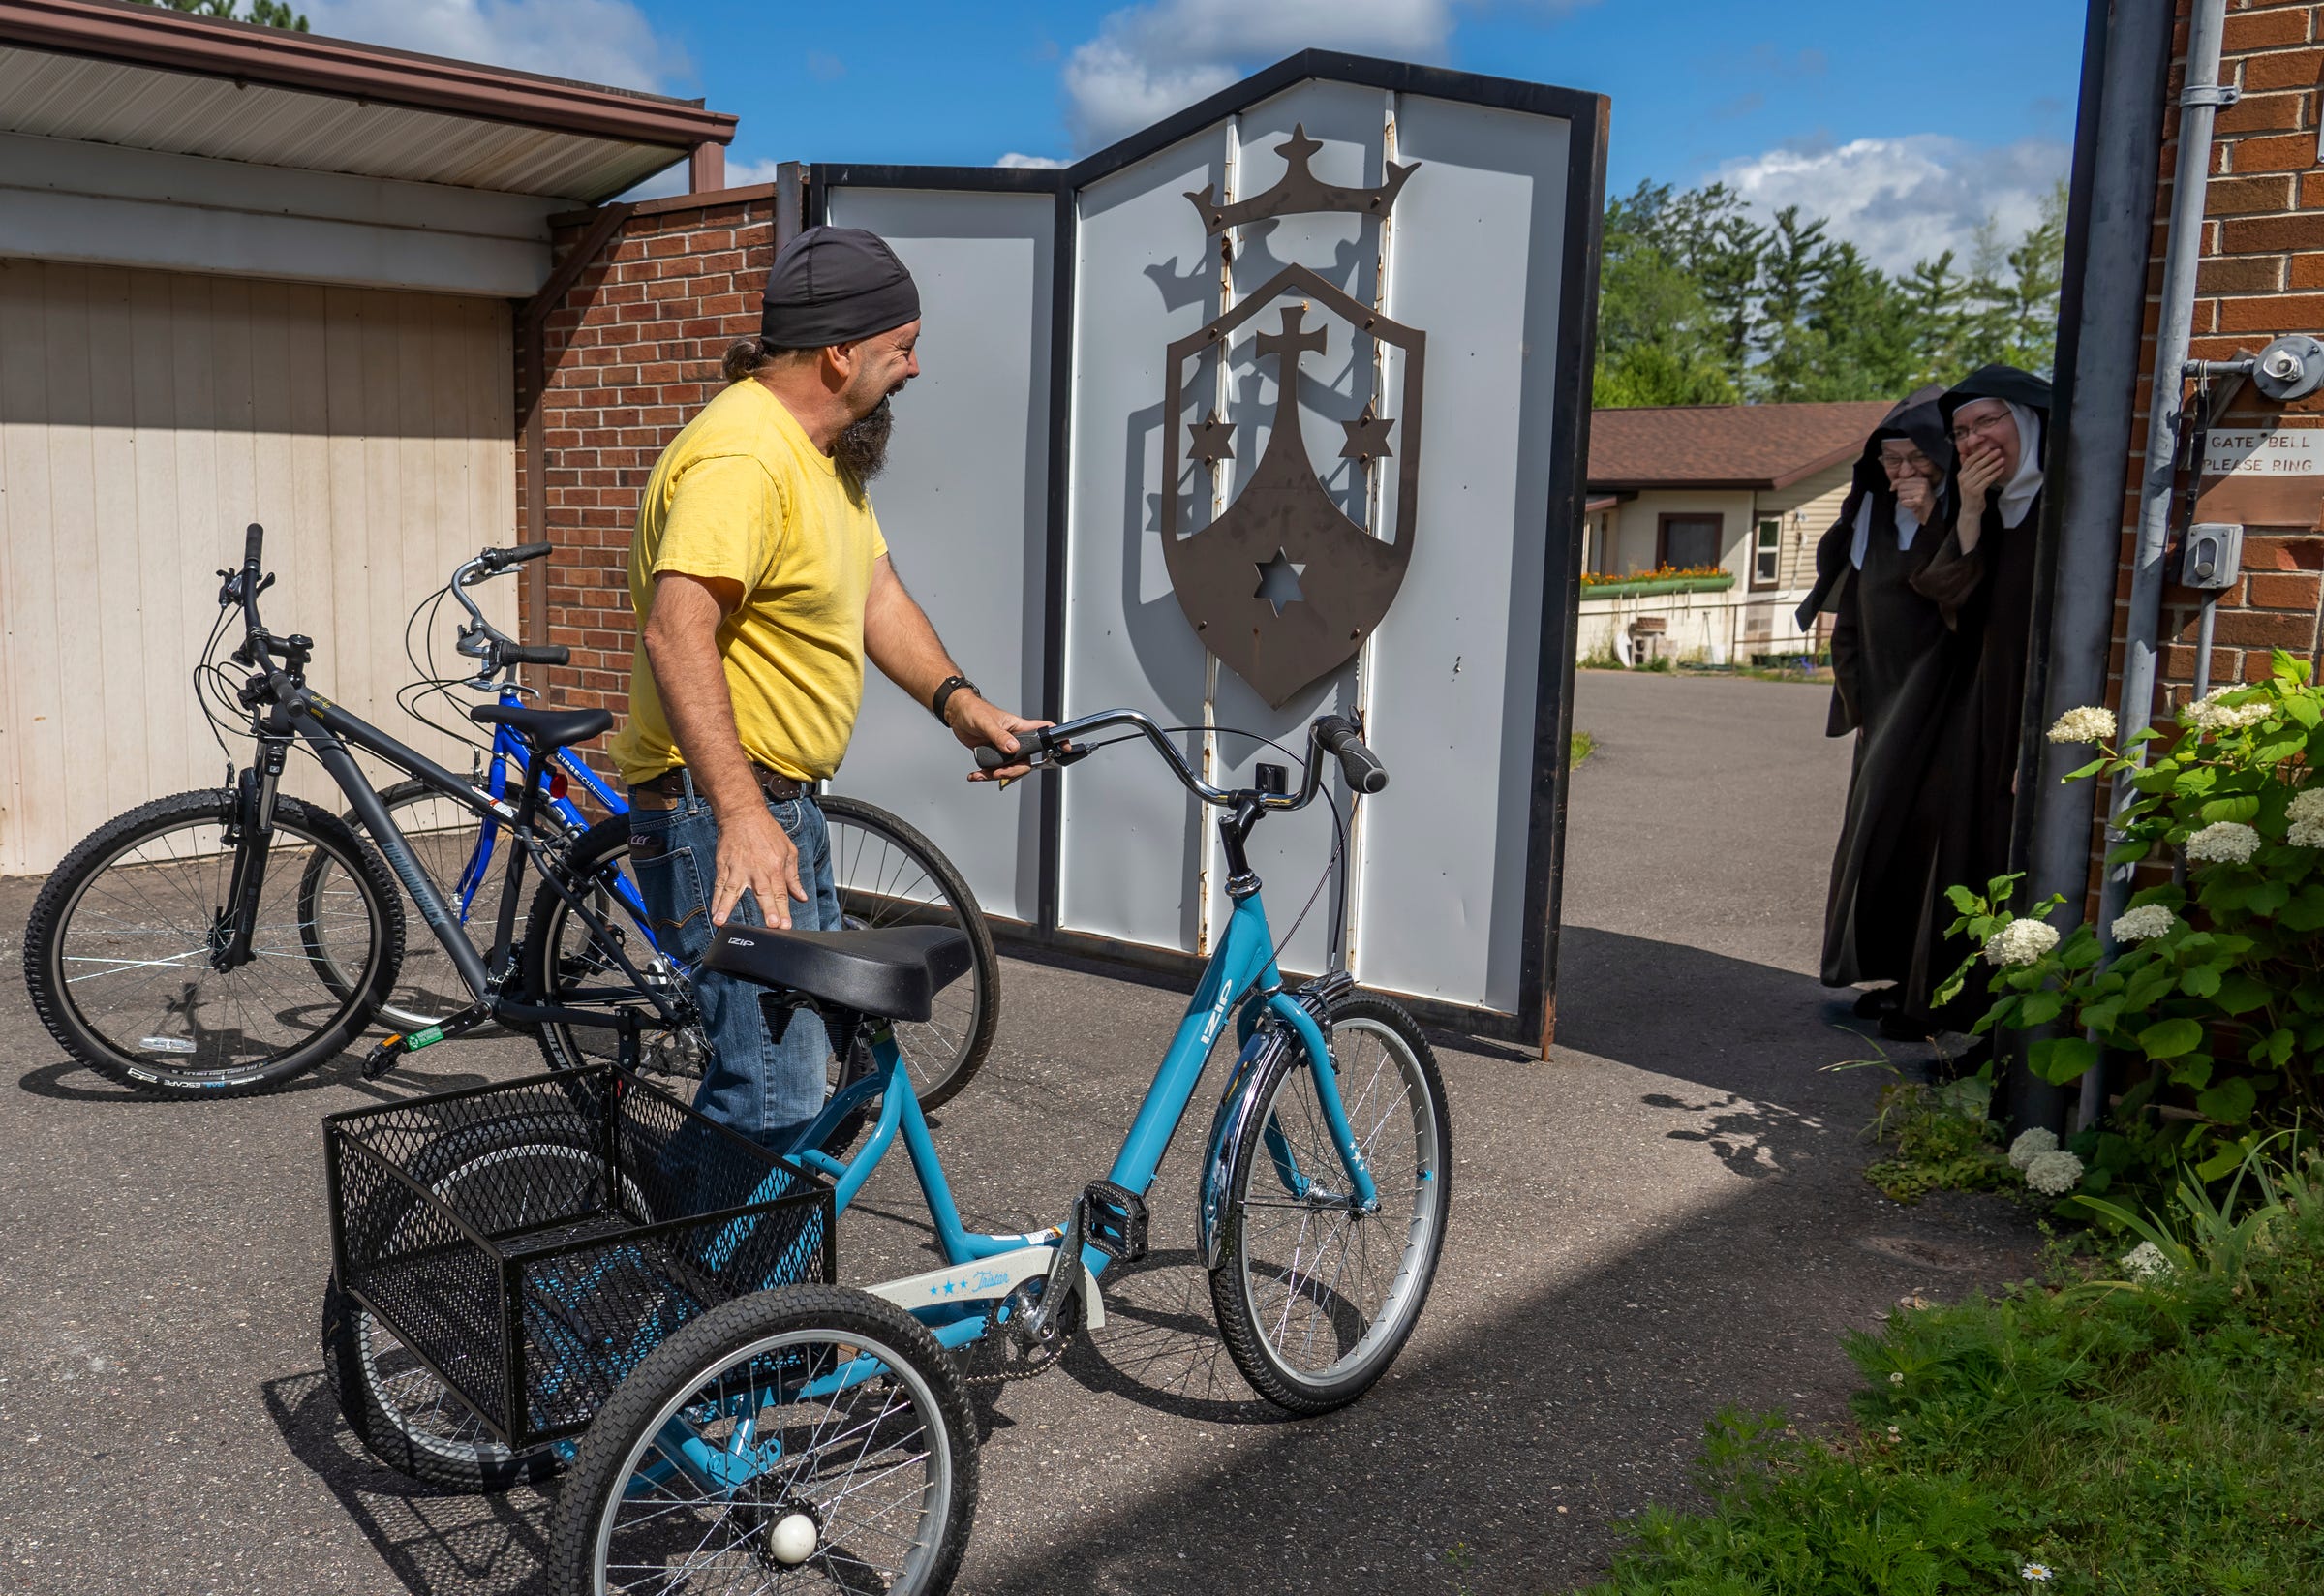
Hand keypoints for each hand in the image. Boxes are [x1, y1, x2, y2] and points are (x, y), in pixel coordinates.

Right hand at [711, 805, 806, 927]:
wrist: (743, 814)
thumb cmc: (767, 832)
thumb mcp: (789, 851)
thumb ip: (793, 877)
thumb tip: (801, 896)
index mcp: (775, 868)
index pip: (781, 894)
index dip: (783, 911)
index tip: (785, 926)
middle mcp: (757, 870)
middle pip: (763, 894)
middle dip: (768, 910)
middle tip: (771, 925)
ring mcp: (738, 869)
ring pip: (733, 891)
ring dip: (727, 907)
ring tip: (721, 922)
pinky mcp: (724, 866)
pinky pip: (719, 886)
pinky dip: (715, 900)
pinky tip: (714, 913)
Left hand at [947, 692, 1053, 781]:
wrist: (957, 715)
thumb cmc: (974, 710)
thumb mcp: (987, 723)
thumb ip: (1000, 736)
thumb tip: (1013, 748)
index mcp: (1020, 728)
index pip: (1044, 732)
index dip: (1058, 739)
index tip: (1066, 747)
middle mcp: (1015, 740)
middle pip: (1025, 761)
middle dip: (1013, 771)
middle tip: (999, 772)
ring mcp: (1004, 749)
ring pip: (1009, 769)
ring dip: (996, 775)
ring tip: (983, 774)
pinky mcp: (993, 755)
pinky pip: (995, 770)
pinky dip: (985, 775)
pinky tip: (976, 774)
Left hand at [1895, 475, 1934, 521]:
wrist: (1932, 514)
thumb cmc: (1921, 503)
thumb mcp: (1914, 490)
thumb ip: (1902, 484)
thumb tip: (1891, 487)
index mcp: (1922, 480)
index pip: (1902, 480)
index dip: (1897, 487)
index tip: (1898, 492)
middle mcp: (1923, 484)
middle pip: (1900, 487)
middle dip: (1902, 495)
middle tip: (1910, 499)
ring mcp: (1922, 492)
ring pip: (1900, 495)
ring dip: (1904, 501)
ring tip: (1912, 503)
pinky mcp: (1919, 500)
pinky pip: (1903, 502)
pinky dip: (1906, 506)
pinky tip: (1913, 507)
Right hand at [1957, 442, 2006, 509]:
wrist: (1969, 510)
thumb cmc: (1970, 494)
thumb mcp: (1966, 480)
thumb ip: (1965, 468)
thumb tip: (1963, 454)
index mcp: (1960, 475)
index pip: (1969, 461)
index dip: (1978, 454)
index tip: (1988, 448)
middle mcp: (1963, 479)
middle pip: (1977, 465)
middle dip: (1988, 457)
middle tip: (1998, 451)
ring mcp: (1969, 486)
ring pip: (1983, 472)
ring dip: (1994, 465)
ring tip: (2002, 459)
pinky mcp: (1976, 491)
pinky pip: (1987, 480)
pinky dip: (1995, 474)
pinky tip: (2001, 469)